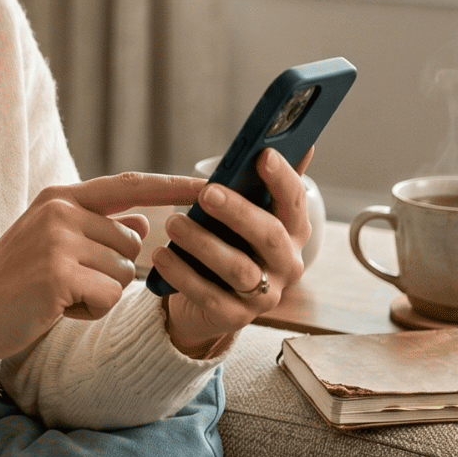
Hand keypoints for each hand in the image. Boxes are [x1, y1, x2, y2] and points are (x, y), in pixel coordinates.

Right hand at [0, 172, 206, 361]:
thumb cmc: (15, 283)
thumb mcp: (53, 243)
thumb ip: (97, 229)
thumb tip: (145, 224)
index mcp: (61, 197)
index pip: (130, 186)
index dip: (172, 186)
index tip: (209, 186)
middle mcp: (62, 211)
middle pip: (132, 242)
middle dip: (110, 271)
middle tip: (65, 282)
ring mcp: (59, 239)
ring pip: (123, 272)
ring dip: (99, 294)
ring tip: (57, 294)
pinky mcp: (58, 272)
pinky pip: (109, 296)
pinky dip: (89, 310)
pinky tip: (56, 308)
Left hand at [153, 147, 313, 357]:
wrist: (206, 302)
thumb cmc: (226, 243)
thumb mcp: (241, 213)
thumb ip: (257, 183)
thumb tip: (285, 138)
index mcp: (293, 231)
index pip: (295, 200)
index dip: (282, 178)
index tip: (262, 154)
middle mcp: (287, 264)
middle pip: (268, 235)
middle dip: (237, 211)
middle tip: (206, 192)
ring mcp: (264, 294)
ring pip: (238, 268)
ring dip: (203, 243)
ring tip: (172, 224)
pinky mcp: (236, 318)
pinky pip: (209, 295)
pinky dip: (183, 274)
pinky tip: (162, 257)